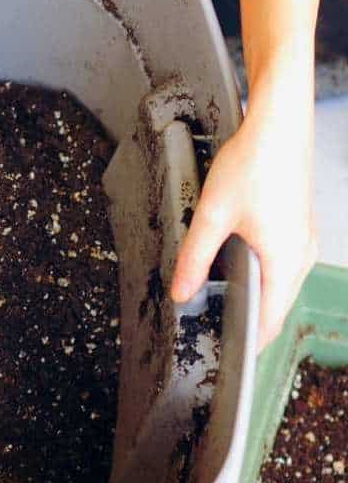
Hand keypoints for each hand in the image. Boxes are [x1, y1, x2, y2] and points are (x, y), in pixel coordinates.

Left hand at [170, 75, 316, 350]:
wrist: (280, 122)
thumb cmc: (252, 164)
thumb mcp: (212, 214)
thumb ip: (194, 258)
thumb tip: (180, 294)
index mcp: (284, 262)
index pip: (269, 322)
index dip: (247, 344)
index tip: (225, 359)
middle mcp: (300, 256)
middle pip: (275, 305)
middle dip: (246, 321)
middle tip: (210, 334)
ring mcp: (302, 240)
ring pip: (278, 285)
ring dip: (252, 296)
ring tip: (216, 303)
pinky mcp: (296, 225)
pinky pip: (280, 265)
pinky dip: (259, 274)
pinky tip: (231, 268)